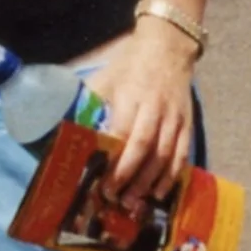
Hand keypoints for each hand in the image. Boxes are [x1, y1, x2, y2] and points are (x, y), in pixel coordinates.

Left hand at [77, 19, 197, 201]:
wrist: (168, 48)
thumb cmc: (130, 66)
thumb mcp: (105, 78)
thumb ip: (89, 102)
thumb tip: (63, 126)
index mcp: (131, 96)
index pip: (122, 132)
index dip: (113, 159)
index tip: (100, 179)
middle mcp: (154, 109)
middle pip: (144, 148)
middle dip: (128, 176)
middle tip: (113, 197)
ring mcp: (174, 118)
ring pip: (164, 155)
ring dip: (148, 182)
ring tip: (132, 202)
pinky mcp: (187, 124)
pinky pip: (181, 154)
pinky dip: (171, 176)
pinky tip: (158, 192)